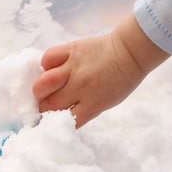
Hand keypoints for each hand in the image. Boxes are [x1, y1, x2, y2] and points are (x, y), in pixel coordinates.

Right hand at [33, 15, 169, 127]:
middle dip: (43, 107)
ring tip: (44, 87)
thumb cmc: (119, 81)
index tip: (50, 118)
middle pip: (49, 104)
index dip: (53, 120)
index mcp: (92, 104)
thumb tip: (60, 113)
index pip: (63, 119)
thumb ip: (83, 109)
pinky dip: (46, 64)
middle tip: (45, 103)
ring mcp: (74, 68)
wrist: (130, 52)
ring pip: (43, 83)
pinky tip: (52, 68)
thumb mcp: (105, 103)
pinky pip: (48, 58)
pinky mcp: (71, 50)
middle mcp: (80, 87)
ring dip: (40, 89)